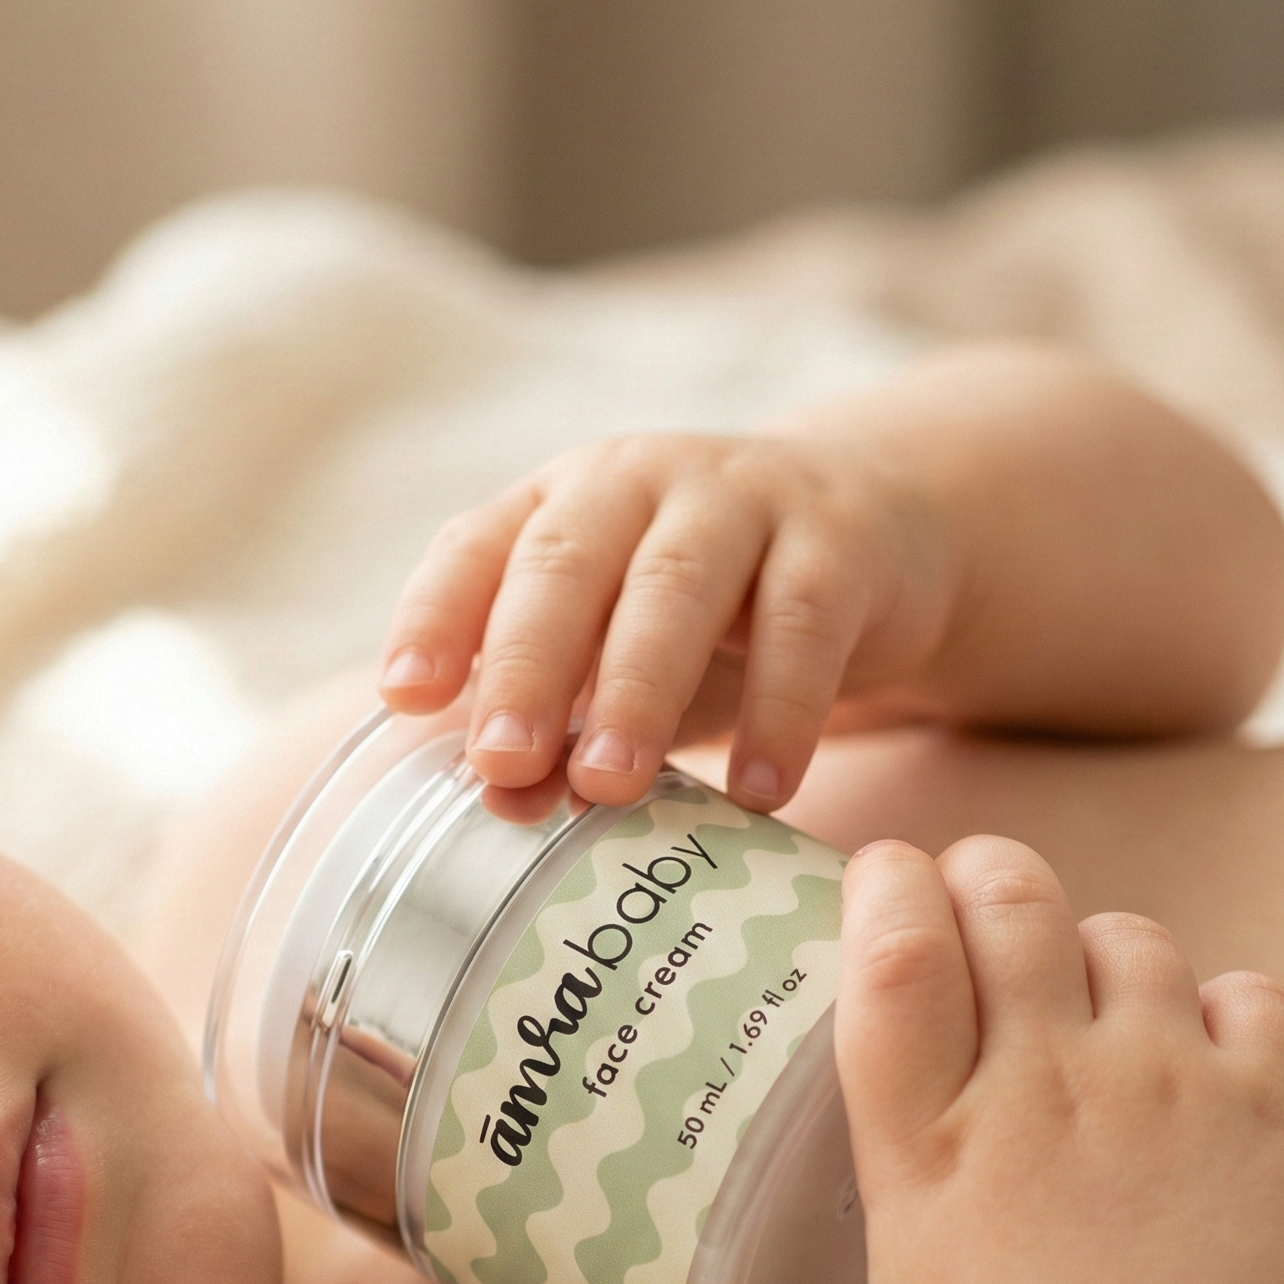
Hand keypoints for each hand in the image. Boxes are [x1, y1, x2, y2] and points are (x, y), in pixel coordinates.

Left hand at [378, 432, 951, 815]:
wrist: (877, 532)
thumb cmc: (712, 613)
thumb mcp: (623, 657)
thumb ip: (564, 723)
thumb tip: (505, 801)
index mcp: (559, 503)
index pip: (477, 547)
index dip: (436, 617)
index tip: (406, 697)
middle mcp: (637, 483)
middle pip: (567, 562)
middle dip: (527, 665)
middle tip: (502, 761)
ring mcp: (741, 500)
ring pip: (676, 585)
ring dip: (636, 691)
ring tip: (609, 787)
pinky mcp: (838, 542)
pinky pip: (802, 624)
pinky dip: (781, 711)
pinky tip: (759, 791)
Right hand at [656, 835, 1283, 1283]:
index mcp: (931, 1147)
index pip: (894, 954)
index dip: (884, 886)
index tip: (879, 873)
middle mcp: (1046, 1088)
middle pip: (1013, 899)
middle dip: (985, 875)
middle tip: (969, 896)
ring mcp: (1165, 1089)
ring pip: (1131, 936)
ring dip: (1098, 943)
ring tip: (1078, 986)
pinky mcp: (1267, 1117)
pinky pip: (1251, 997)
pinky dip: (1225, 1004)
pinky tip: (1198, 1046)